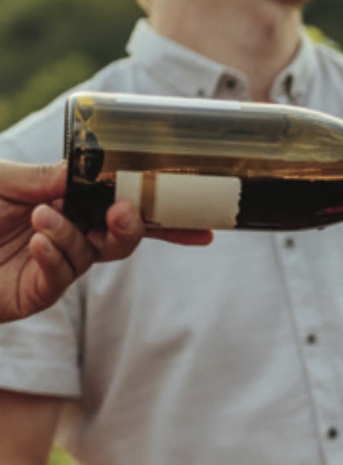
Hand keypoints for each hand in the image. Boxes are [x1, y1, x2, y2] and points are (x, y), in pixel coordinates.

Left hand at [0, 160, 210, 322]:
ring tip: (41, 219)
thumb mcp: (0, 179)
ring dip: (74, 236)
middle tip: (124, 214)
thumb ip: (46, 177)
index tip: (201, 222)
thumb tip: (96, 170)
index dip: (161, 215)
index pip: (119, 207)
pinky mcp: (32, 295)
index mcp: (60, 203)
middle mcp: (62, 235)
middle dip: (132, 226)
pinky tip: (37, 242)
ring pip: (91, 256)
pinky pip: (60, 279)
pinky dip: (55, 257)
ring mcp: (49, 267)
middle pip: (120, 237)